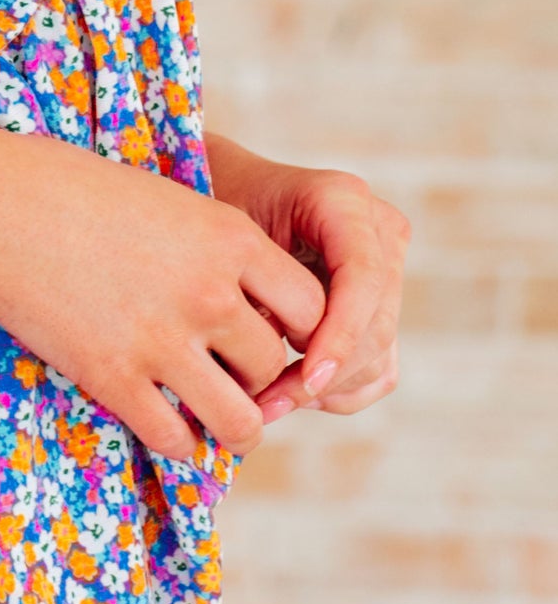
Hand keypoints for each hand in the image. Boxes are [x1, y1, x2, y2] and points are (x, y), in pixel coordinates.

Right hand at [0, 126, 332, 463]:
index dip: (294, 329)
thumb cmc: (70, 189)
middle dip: (256, 378)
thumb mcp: (166, 199)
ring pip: (240, 422)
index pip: (312, 308)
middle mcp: (210, 294)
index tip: (265, 331)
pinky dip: (179, 444)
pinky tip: (164, 426)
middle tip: (228, 376)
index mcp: (230, 238)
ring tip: (215, 421)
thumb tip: (247, 297)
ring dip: (233, 427)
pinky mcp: (114, 378)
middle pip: (272, 366)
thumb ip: (214, 246)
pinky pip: (175, 440)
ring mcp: (163, 341)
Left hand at [205, 134, 405, 424]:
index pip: (363, 276)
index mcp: (342, 199)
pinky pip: (378, 368)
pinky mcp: (382, 308)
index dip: (341, 334)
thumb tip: (261, 363)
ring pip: (379, 354)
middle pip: (375, 324)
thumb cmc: (216, 211)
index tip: (307, 379)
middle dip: (325, 374)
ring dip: (326, 391)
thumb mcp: (224, 236)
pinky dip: (338, 391)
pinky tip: (289, 395)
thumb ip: (253, 287)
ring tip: (266, 404)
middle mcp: (378, 232)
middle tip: (265, 406)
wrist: (226, 196)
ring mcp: (387, 270)